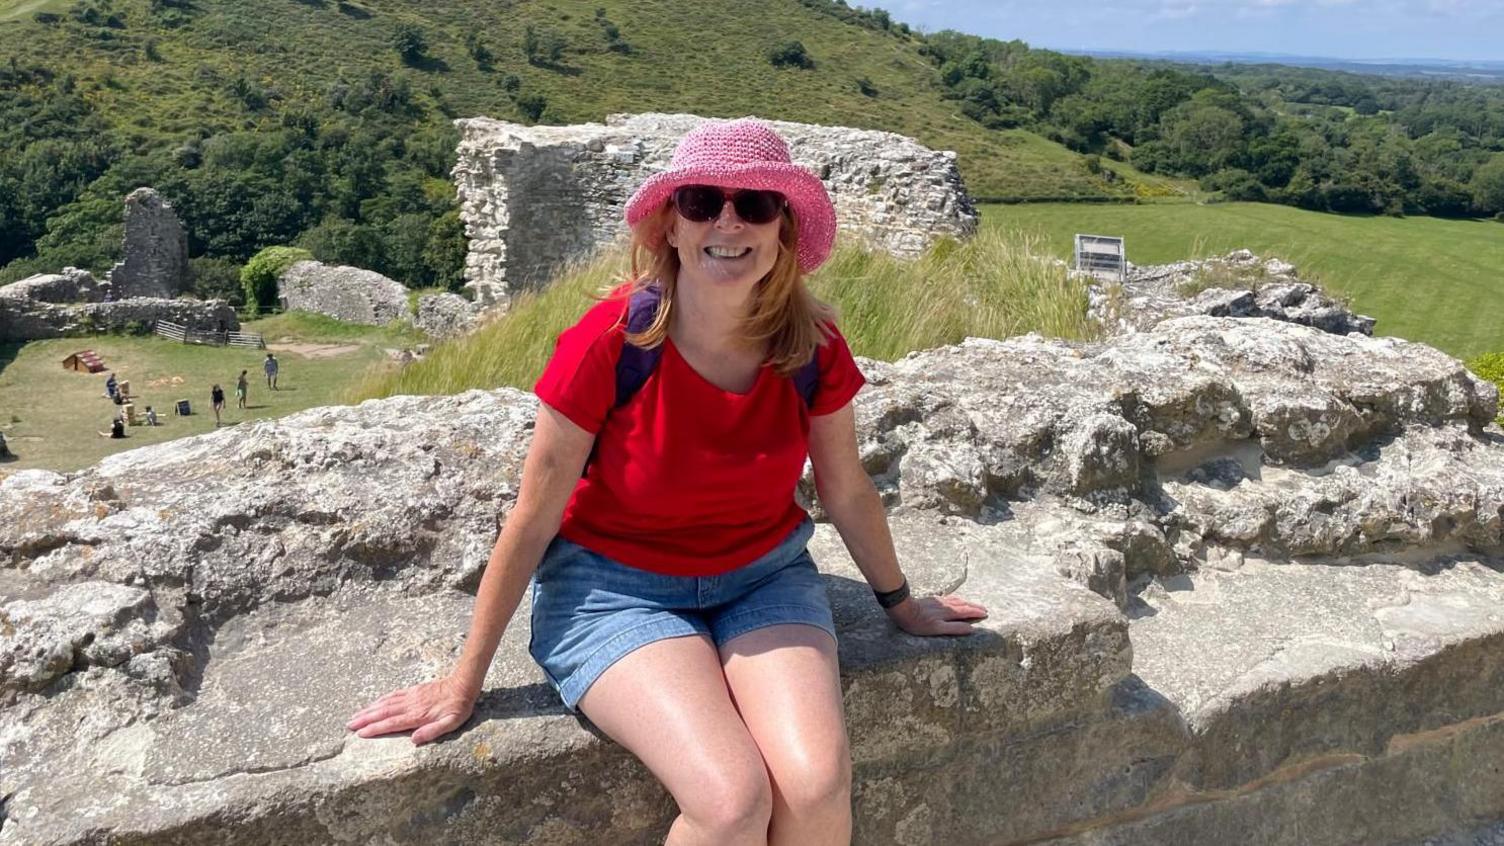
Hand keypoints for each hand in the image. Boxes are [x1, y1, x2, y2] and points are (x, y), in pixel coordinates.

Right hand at [346, 675, 477, 745]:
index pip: (391, 723)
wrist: (463, 684)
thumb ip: (433, 731)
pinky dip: (380, 700)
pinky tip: (373, 704)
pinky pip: (393, 695)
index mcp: (418, 715)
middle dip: (365, 719)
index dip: (375, 729)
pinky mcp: (413, 690)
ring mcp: (410, 696)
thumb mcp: (451, 723)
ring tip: (355, 716)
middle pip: (383, 712)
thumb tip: (414, 740)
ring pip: (385, 703)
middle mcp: (411, 705)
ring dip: (369, 710)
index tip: (360, 734)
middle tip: (348, 725)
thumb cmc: (458, 708)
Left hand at [885, 593, 987, 636]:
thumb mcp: (937, 629)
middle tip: (984, 609)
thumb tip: (971, 629)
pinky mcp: (933, 600)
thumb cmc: (918, 623)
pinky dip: (957, 599)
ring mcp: (939, 602)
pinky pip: (950, 598)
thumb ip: (955, 628)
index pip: (966, 612)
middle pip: (964, 605)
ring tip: (973, 605)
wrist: (903, 609)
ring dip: (967, 603)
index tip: (986, 613)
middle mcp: (946, 606)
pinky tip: (956, 600)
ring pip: (957, 600)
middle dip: (974, 607)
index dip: (976, 612)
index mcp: (949, 613)